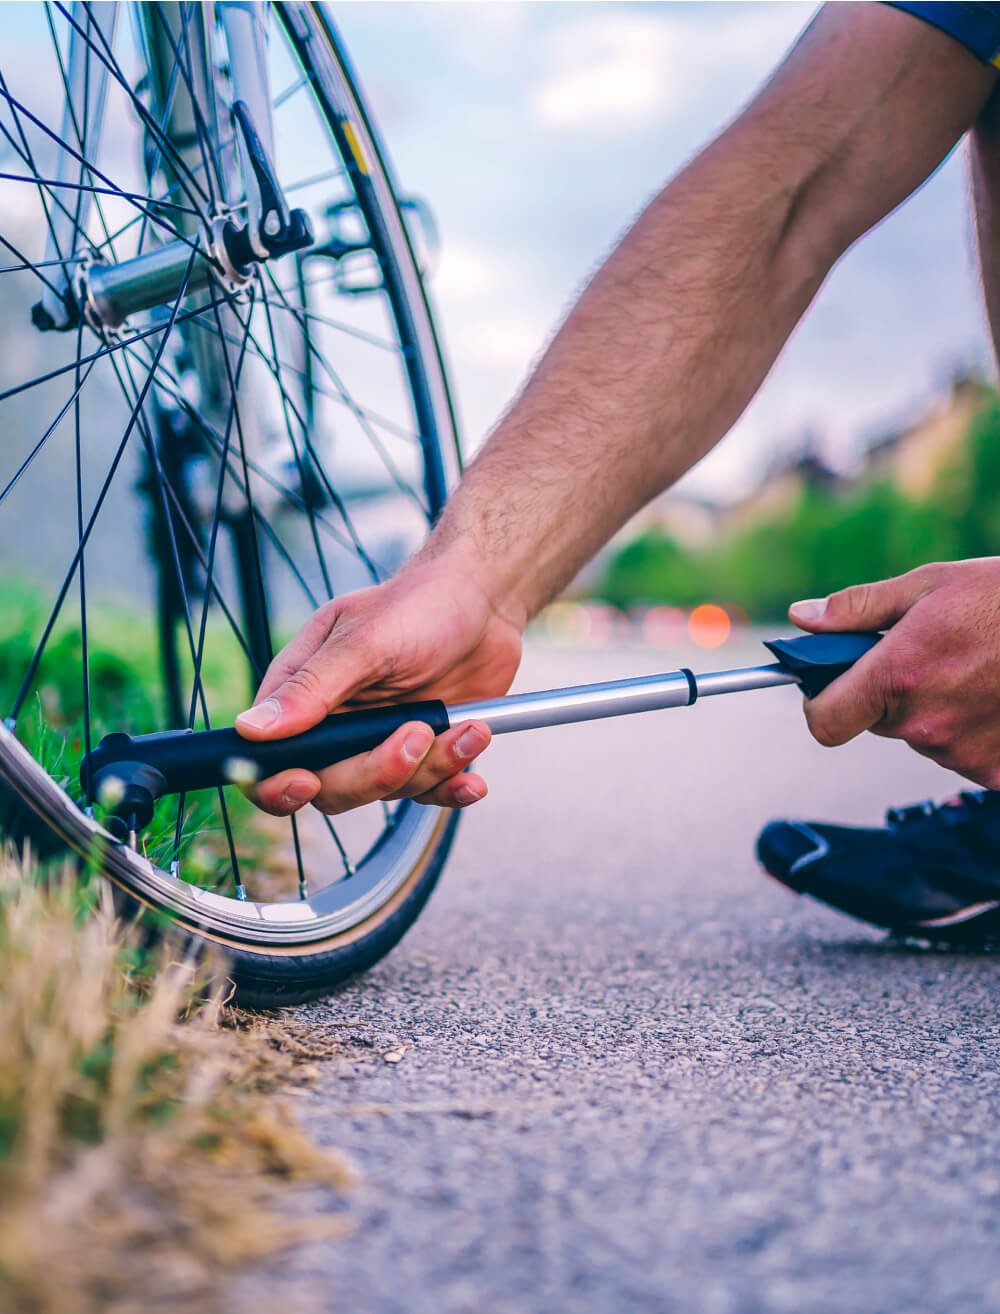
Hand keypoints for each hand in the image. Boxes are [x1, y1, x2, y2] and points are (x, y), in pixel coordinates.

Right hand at [234, 554, 524, 814]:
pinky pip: (429, 792)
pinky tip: (472, 777)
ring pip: (389, 792)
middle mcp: (336, 725)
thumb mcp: (364, 640)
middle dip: (378, 772)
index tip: (306, 781)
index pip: (267, 758)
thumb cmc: (419, 605)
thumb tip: (251, 730)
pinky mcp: (423, 754)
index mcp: (301, 694)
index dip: (277, 784)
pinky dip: (452, 788)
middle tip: (417, 733)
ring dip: (433, 767)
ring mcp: (380, 743)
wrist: (483, 602)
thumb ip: (311, 688)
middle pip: (332, 788)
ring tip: (468, 727)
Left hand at [788, 558, 999, 786]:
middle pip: (878, 724)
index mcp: (898, 676)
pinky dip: (977, 731)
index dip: (821, 704)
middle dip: (891, 694)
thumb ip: (858, 608)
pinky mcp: (998, 774)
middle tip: (932, 656)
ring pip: (925, 737)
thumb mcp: (929, 585)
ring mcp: (964, 755)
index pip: (825, 722)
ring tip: (977, 670)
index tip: (832, 687)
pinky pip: (966, 755)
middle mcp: (926, 724)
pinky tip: (998, 696)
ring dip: (938, 710)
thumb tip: (802, 618)